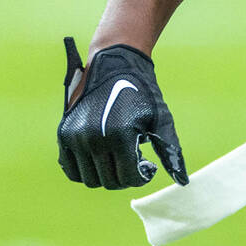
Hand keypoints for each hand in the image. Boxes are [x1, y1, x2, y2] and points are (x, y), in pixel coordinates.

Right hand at [57, 37, 188, 189]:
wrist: (114, 63)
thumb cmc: (142, 91)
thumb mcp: (161, 117)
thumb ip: (170, 150)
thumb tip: (182, 180)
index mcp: (119, 135)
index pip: (128, 178)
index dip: (141, 177)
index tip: (148, 166)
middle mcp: (93, 138)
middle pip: (108, 182)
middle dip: (125, 177)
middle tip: (134, 163)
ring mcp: (75, 137)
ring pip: (90, 179)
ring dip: (106, 175)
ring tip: (119, 159)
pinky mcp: (63, 134)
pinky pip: (71, 169)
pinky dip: (86, 170)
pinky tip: (102, 157)